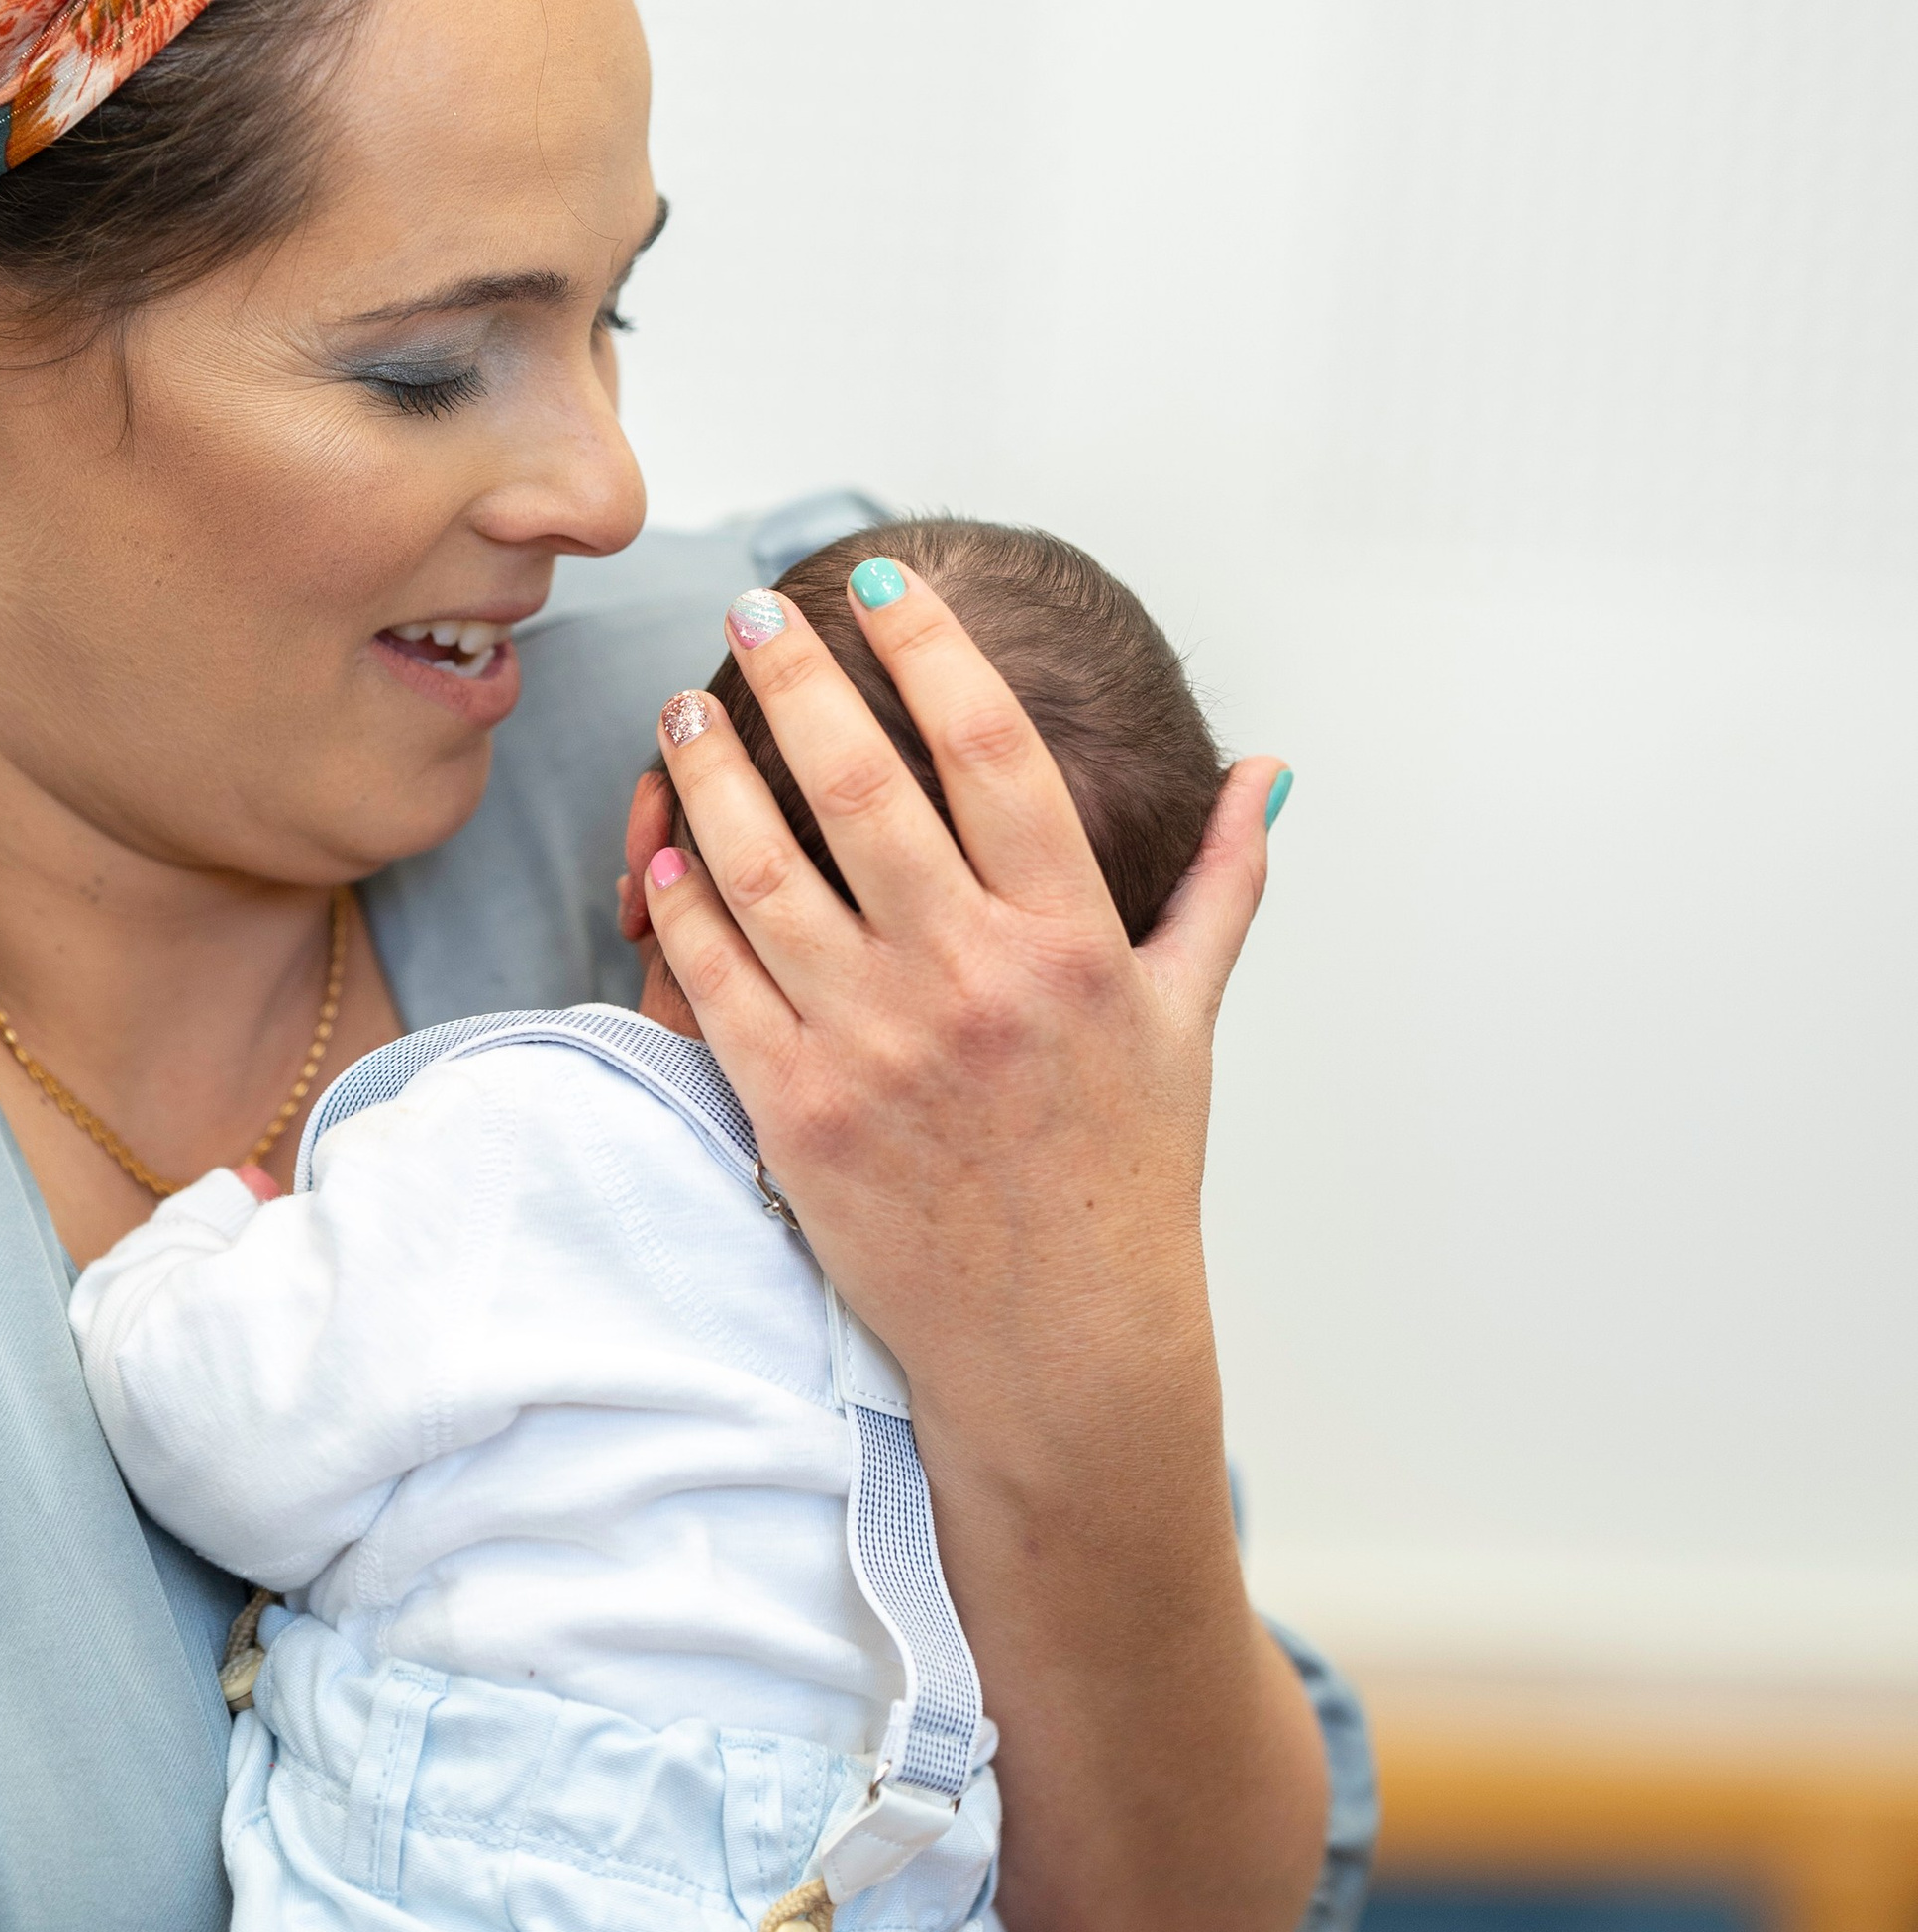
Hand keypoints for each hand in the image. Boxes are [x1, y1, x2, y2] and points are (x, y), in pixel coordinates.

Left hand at [625, 565, 1279, 1453]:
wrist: (1057, 1346)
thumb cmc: (1123, 1178)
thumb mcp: (1183, 1021)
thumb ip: (1221, 886)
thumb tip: (1268, 776)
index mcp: (1069, 942)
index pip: (994, 752)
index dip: (932, 654)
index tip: (885, 585)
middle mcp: (972, 981)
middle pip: (861, 786)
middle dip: (796, 681)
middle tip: (754, 612)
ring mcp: (875, 1047)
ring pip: (764, 869)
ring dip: (712, 774)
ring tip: (684, 713)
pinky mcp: (797, 1113)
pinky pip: (716, 977)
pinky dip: (683, 899)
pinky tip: (664, 843)